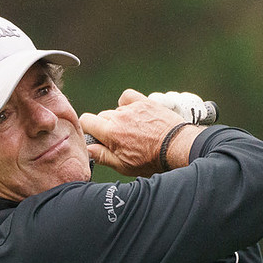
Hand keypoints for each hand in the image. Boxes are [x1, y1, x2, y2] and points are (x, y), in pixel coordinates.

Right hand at [79, 90, 198, 176]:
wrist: (176, 147)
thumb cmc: (151, 160)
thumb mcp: (124, 165)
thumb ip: (102, 156)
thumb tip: (86, 149)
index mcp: (110, 132)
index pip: (85, 120)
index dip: (87, 129)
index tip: (96, 137)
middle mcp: (119, 116)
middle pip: (101, 117)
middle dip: (105, 127)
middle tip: (119, 140)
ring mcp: (132, 108)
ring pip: (115, 110)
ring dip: (119, 119)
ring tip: (133, 131)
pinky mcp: (144, 102)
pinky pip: (127, 97)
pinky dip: (127, 103)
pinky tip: (133, 113)